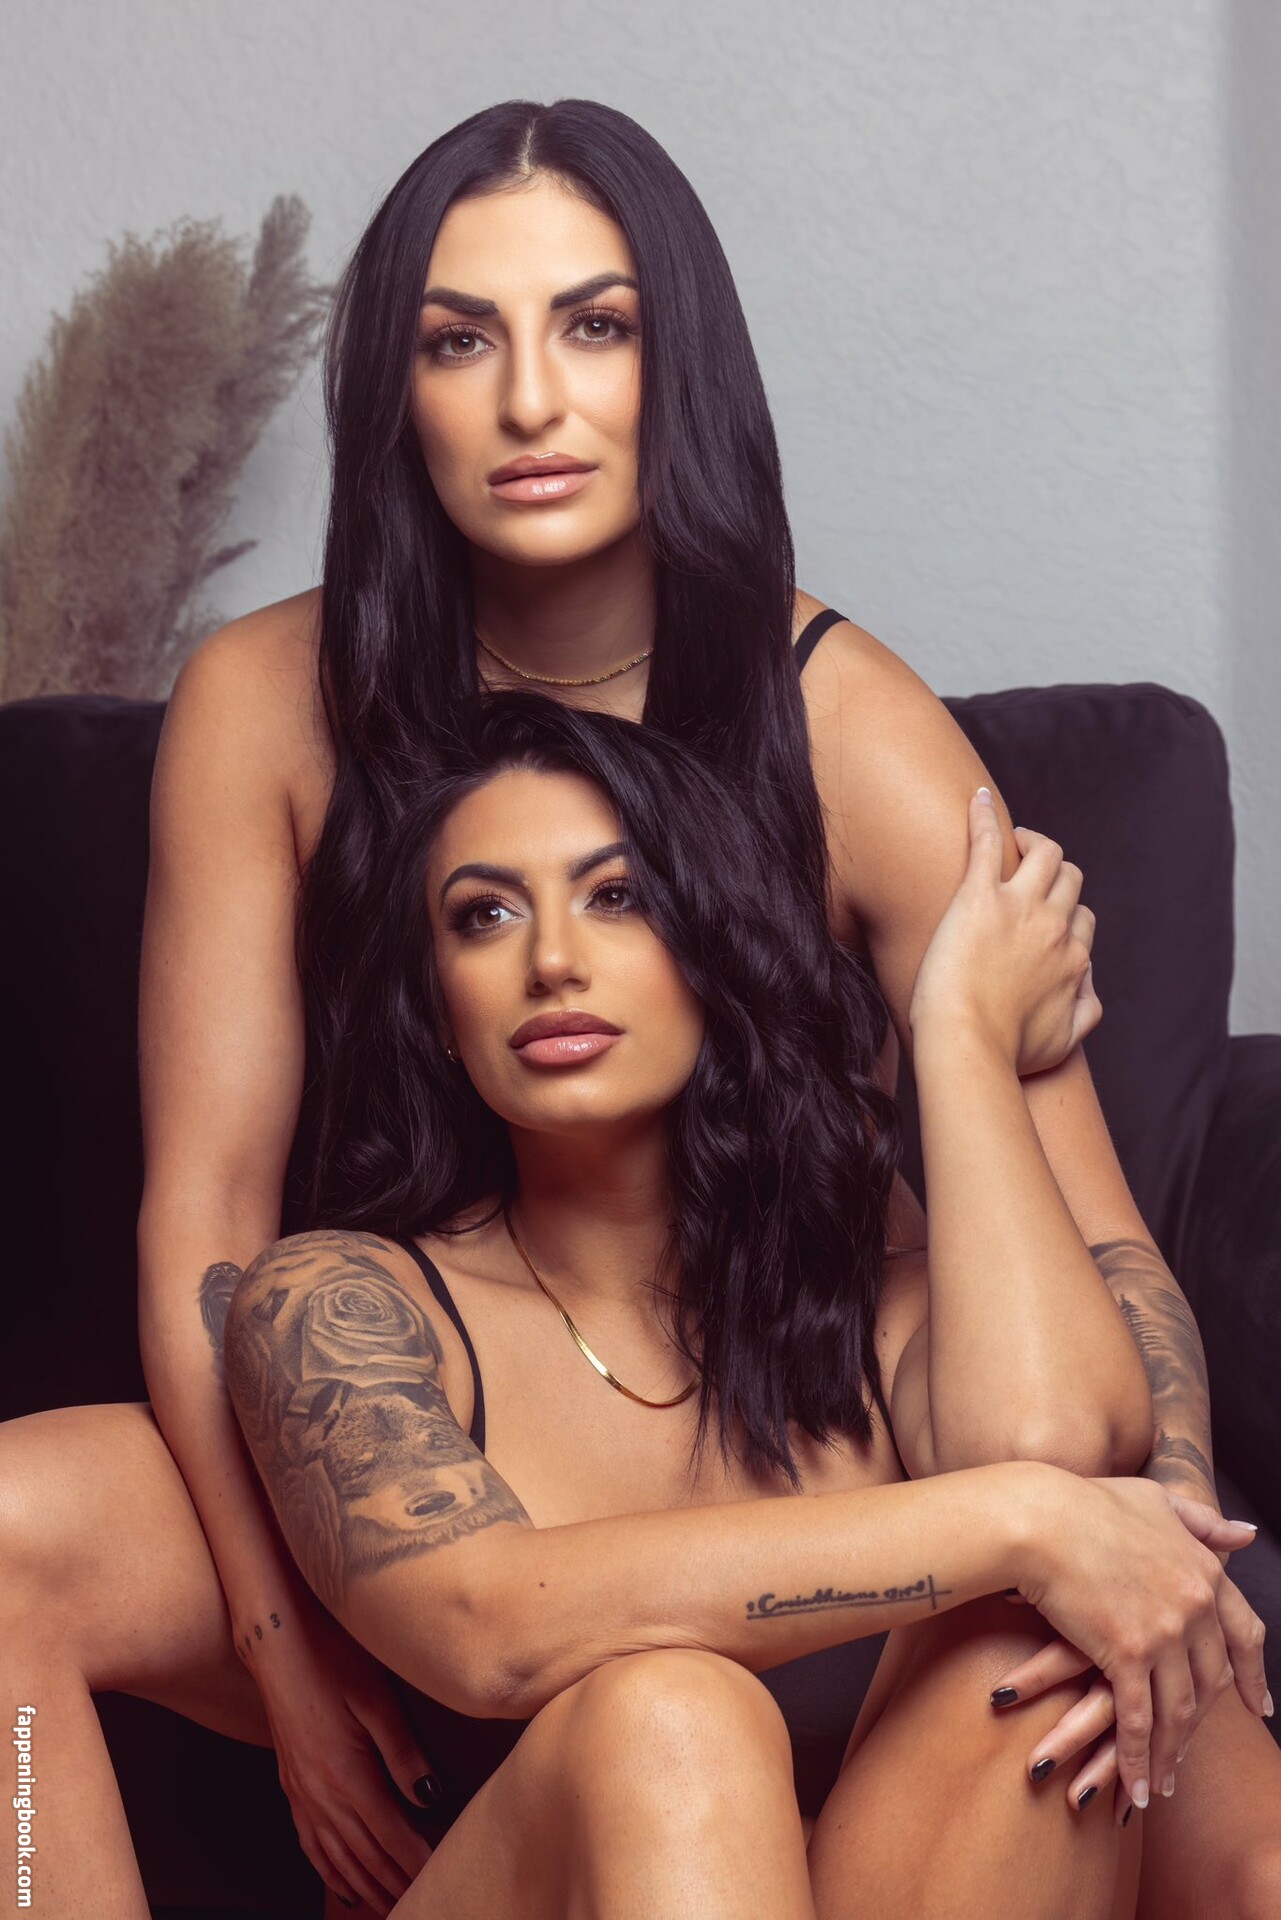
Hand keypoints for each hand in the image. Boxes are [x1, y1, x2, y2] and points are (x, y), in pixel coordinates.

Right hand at [242, 1592, 437, 1912]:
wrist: (278, 1643)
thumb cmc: (333, 1660)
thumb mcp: (377, 1698)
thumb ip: (404, 1751)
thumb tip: (430, 1795)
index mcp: (347, 1775)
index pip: (392, 1834)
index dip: (418, 1860)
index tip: (440, 1877)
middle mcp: (321, 1795)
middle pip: (367, 1855)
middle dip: (397, 1881)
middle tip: (423, 1898)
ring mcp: (302, 1794)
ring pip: (339, 1858)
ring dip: (367, 1885)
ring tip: (392, 1904)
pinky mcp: (291, 1787)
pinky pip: (311, 1845)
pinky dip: (331, 1872)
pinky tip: (344, 1886)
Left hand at [908, 790, 1101, 1075]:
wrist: (968, 1046)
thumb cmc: (1007, 1053)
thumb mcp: (1065, 1042)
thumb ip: (1086, 1011)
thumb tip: (1090, 986)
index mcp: (1074, 959)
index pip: (1083, 920)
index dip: (1066, 914)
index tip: (1045, 918)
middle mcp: (1055, 927)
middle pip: (1069, 880)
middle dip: (1056, 871)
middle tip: (1029, 870)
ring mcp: (1019, 908)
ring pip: (1044, 855)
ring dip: (1033, 841)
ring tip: (1013, 839)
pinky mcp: (979, 897)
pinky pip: (988, 843)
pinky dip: (984, 816)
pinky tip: (977, 798)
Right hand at [999, 1480, 1268, 1821]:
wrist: (1039, 1516)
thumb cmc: (1087, 1502)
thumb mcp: (1156, 1501)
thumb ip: (1203, 1521)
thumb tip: (1246, 1535)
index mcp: (1205, 1572)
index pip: (1246, 1635)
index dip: (1252, 1675)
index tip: (1258, 1706)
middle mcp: (1195, 1605)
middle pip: (1210, 1683)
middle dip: (1200, 1724)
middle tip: (1188, 1753)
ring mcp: (1165, 1632)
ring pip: (1178, 1710)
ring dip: (1170, 1754)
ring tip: (1162, 1783)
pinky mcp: (1126, 1655)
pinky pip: (1137, 1720)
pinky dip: (1137, 1759)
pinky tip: (1135, 1788)